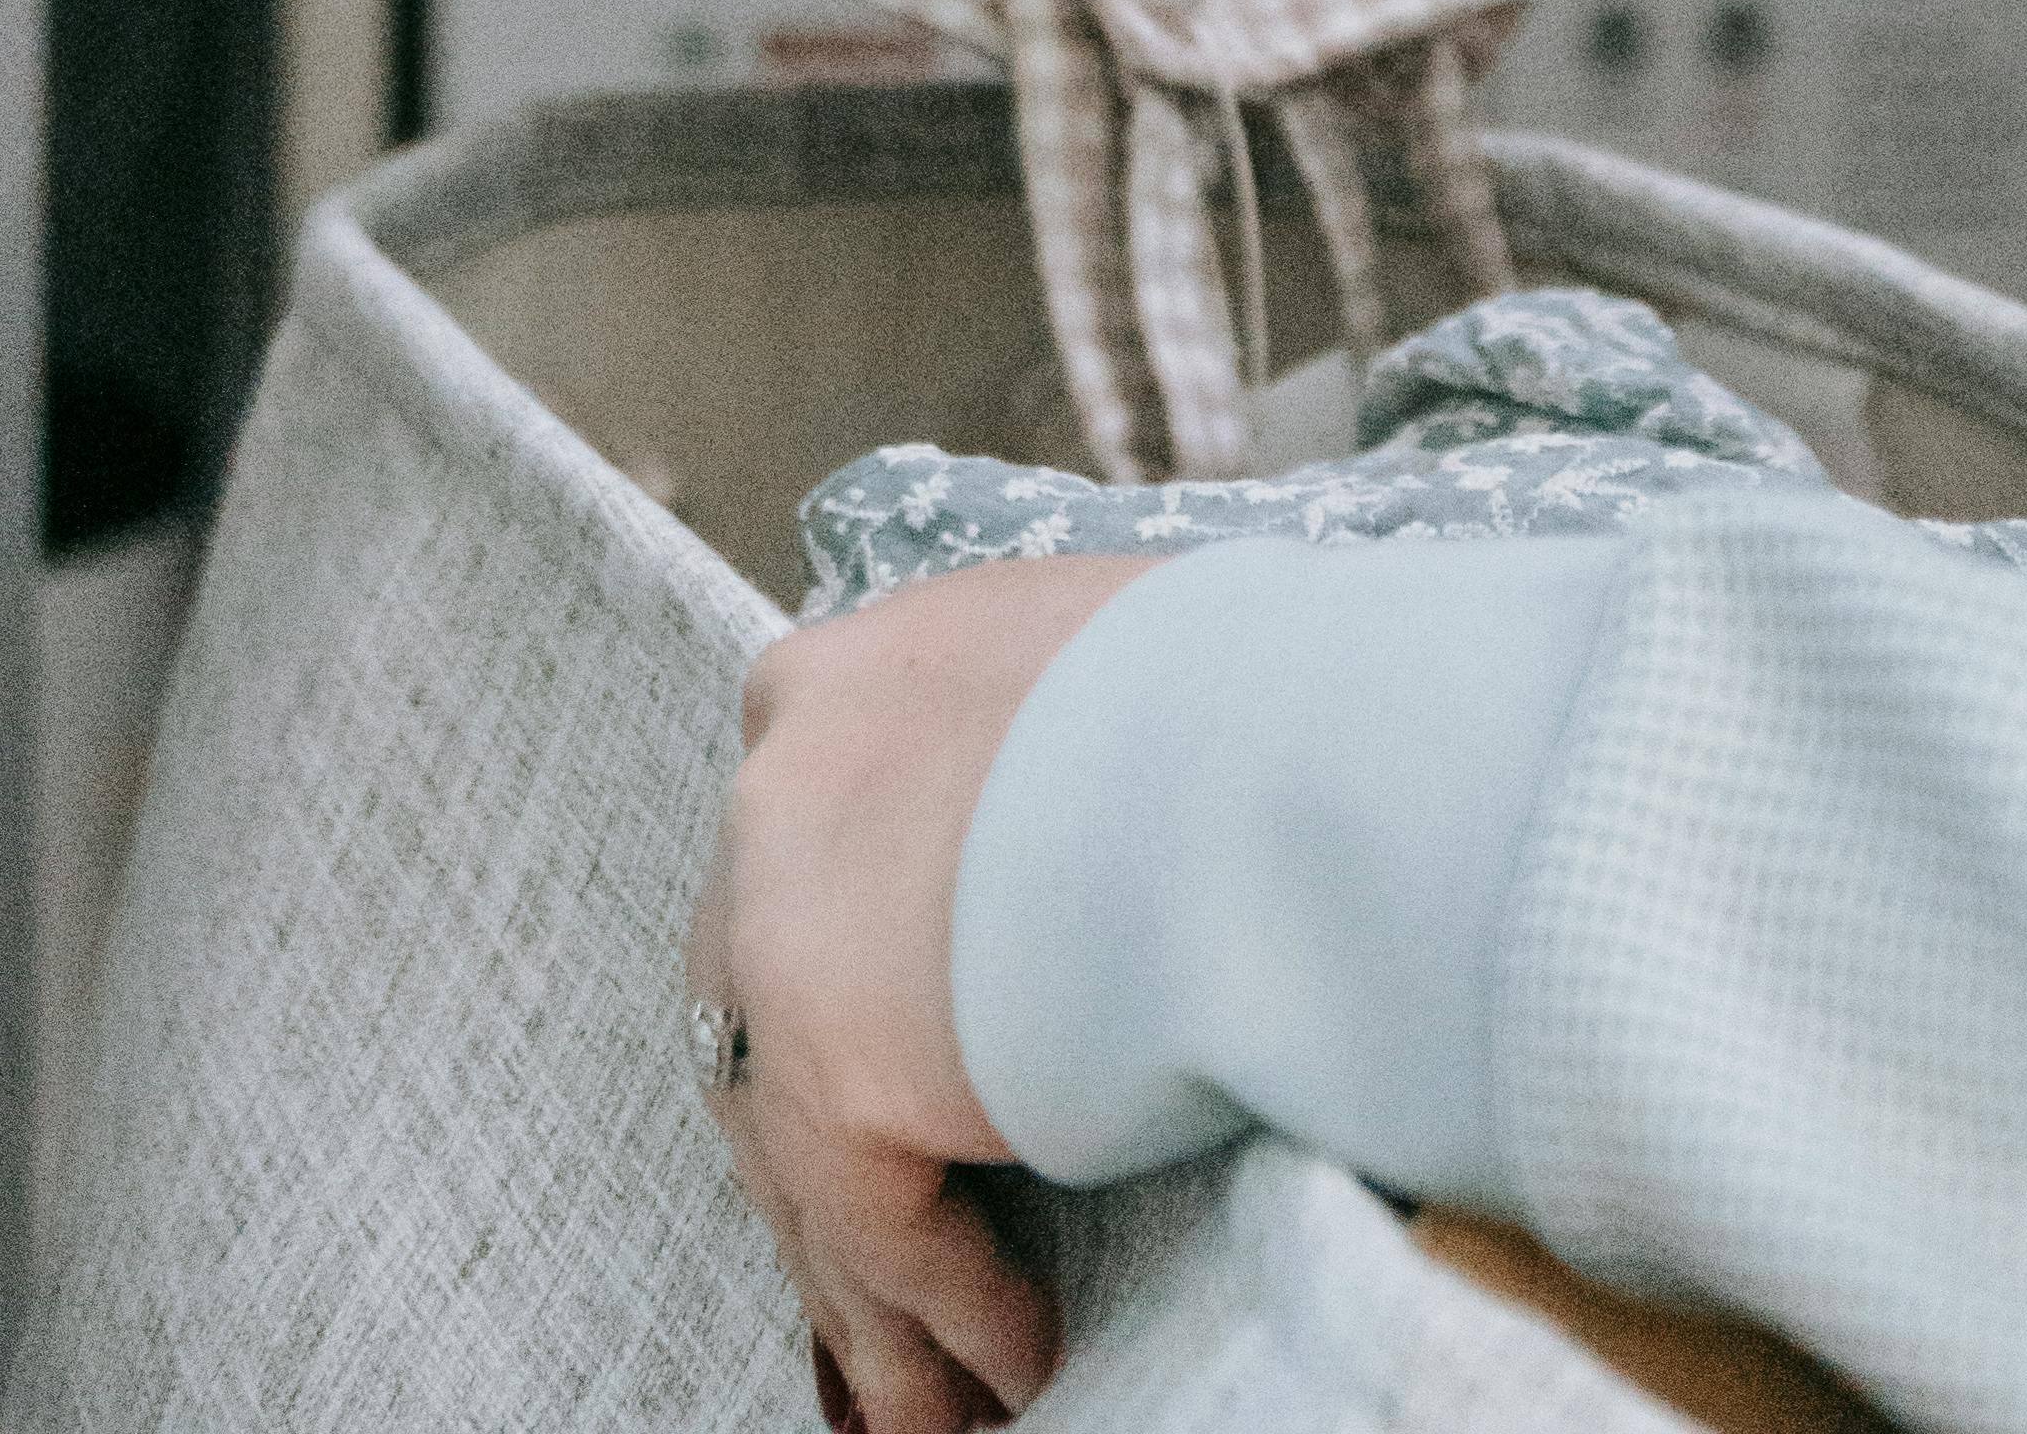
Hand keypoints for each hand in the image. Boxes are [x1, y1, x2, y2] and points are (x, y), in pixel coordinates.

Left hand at [691, 554, 1162, 1433]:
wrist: (1265, 745)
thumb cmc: (1243, 690)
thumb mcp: (1108, 665)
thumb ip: (1047, 739)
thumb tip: (1113, 805)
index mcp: (844, 680)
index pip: (799, 845)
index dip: (827, 964)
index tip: (875, 1047)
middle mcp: (780, 797)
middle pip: (761, 1018)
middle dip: (825, 1150)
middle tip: (882, 1250)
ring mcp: (781, 940)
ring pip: (800, 1157)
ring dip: (881, 1282)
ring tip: (938, 1384)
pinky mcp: (833, 1076)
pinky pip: (881, 1234)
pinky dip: (950, 1313)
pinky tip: (1014, 1366)